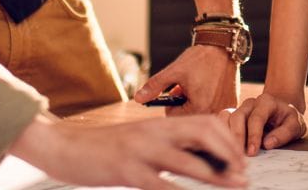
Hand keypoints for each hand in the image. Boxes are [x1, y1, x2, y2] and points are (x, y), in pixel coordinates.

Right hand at [11, 112, 245, 188]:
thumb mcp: (141, 141)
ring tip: (234, 186)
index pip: (205, 123)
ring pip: (187, 161)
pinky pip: (159, 184)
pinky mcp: (126, 171)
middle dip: (228, 154)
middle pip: (203, 134)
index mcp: (160, 125)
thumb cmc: (106, 148)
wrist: (64, 147)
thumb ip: (167, 146)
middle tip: (242, 175)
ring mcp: (141, 151)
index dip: (227, 140)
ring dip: (215, 176)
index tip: (240, 160)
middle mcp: (155, 133)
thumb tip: (201, 158)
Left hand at [137, 44, 239, 113]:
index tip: (177, 89)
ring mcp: (225, 108)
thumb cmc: (199, 58)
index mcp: (199, 108)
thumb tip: (137, 98)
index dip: (172, 102)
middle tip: (187, 87)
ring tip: (198, 85)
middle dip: (184, 104)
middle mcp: (215, 112)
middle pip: (189, 117)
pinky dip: (209, 100)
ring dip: (197, 102)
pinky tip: (210, 85)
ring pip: (202, 113)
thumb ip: (155, 86)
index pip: (176, 117)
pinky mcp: (232, 104)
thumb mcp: (174, 70)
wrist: (224, 45)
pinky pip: (214, 108)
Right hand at [228, 90, 307, 154]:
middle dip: (238, 137)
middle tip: (239, 156)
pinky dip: (221, 133)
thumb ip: (284, 133)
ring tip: (230, 153)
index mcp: (266, 102)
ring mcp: (240, 108)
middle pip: (238, 116)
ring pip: (226, 117)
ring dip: (227, 136)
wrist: (282, 112)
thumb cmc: (288, 120)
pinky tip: (224, 147)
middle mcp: (250, 103)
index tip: (252, 153)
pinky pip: (221, 121)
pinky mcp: (232, 116)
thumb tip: (268, 144)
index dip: (253, 136)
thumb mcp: (295, 125)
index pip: (257, 118)